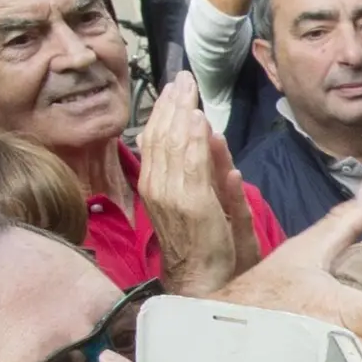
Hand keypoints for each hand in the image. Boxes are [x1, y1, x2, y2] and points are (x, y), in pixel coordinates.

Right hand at [139, 72, 258, 294]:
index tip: (174, 89)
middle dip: (172, 105)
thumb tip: (207, 139)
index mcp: (156, 186)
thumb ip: (202, 172)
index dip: (163, 112)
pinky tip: (200, 121)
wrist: (202, 281)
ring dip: (181, 114)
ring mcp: (171, 195)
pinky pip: (191, 164)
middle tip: (183, 80)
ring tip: (189, 91)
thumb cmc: (204, 247)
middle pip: (160, 136)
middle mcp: (158, 187)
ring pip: (173, 145)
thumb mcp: (200, 203)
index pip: (155, 140)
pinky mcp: (192, 204)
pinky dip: (195, 140)